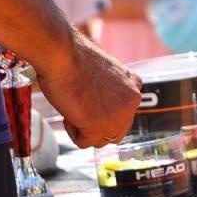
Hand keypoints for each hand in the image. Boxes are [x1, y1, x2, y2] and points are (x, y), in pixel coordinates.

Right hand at [37, 29, 141, 148]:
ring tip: (75, 103)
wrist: (61, 53)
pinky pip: (83, 142)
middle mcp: (133, 100)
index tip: (87, 96)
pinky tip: (70, 109)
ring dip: (83, 127)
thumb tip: (104, 111)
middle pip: (114, 132)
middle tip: (79, 103)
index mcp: (134, 85)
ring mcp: (119, 115)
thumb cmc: (73, 59)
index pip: (122, 115)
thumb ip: (111, 94)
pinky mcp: (100, 126)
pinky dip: (72, 130)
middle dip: (95, 124)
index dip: (99, 111)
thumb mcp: (104, 75)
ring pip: (99, 140)